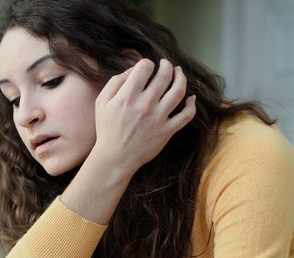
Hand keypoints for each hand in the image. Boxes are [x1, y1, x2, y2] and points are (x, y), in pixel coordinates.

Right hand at [93, 58, 195, 174]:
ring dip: (181, 78)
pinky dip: (191, 105)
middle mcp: (145, 105)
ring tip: (179, 73)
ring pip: (178, 91)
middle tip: (166, 64)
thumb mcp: (102, 102)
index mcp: (128, 96)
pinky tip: (191, 98)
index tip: (147, 67)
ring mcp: (158, 118)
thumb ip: (115, 82)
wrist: (115, 158)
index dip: (147, 63)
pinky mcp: (167, 131)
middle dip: (167, 65)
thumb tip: (132, 70)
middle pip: (164, 75)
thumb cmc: (107, 130)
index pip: (145, 67)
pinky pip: (186, 116)